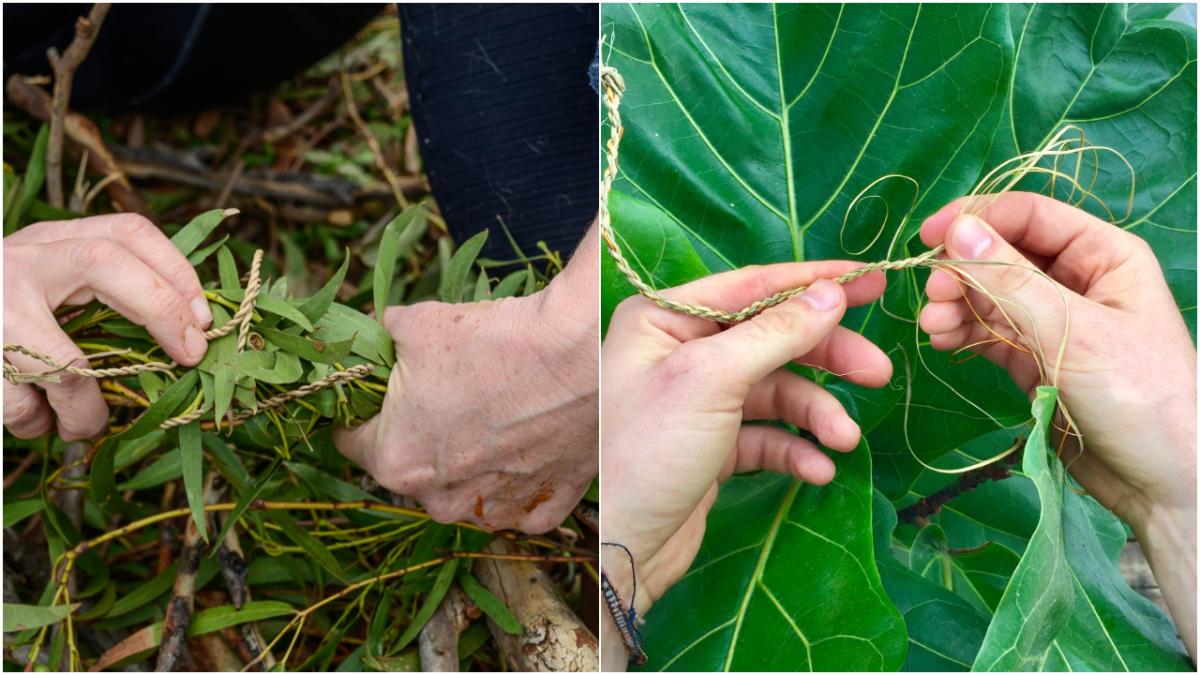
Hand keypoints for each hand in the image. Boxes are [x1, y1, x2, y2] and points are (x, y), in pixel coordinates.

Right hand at [4, 214, 211, 439]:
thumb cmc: (5, 311)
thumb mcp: (49, 286)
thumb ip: (104, 295)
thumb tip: (191, 333)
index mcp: (50, 242)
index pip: (126, 231)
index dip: (175, 271)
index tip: (204, 319)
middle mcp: (18, 262)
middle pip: (104, 262)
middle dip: (161, 310)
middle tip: (187, 357)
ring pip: (64, 361)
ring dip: (86, 409)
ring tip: (83, 423)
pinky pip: (19, 405)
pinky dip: (36, 424)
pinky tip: (33, 419)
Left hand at [334, 228, 598, 533]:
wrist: (582, 353)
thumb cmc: (496, 341)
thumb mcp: (416, 323)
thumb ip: (382, 337)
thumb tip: (378, 333)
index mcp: (394, 462)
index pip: (352, 440)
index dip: (365, 409)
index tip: (382, 391)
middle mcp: (440, 502)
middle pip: (413, 467)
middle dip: (423, 435)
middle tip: (449, 393)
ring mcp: (494, 513)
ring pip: (465, 487)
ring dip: (471, 458)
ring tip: (496, 411)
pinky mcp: (543, 512)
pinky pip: (516, 499)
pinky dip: (518, 474)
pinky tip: (530, 437)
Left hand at [600, 262, 889, 627]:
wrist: (623, 549)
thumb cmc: (651, 448)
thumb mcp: (712, 378)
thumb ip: (776, 332)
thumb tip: (832, 292)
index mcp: (663, 318)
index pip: (751, 286)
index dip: (813, 283)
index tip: (872, 282)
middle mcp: (679, 351)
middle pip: (771, 338)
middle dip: (825, 357)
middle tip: (879, 372)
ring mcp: (698, 400)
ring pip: (776, 390)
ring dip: (815, 413)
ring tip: (845, 439)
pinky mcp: (713, 446)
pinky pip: (766, 434)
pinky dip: (794, 448)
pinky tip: (817, 469)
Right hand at [919, 192, 1195, 657]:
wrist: (1164, 483)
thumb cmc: (1138, 395)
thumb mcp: (1073, 330)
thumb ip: (1011, 280)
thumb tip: (957, 231)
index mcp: (1104, 255)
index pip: (1030, 216)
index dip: (977, 219)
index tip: (928, 238)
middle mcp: (1078, 281)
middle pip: (1004, 255)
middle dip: (963, 270)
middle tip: (932, 295)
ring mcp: (1055, 322)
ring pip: (991, 296)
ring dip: (957, 304)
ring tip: (933, 327)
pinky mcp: (1035, 361)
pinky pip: (990, 333)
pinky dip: (963, 333)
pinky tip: (941, 341)